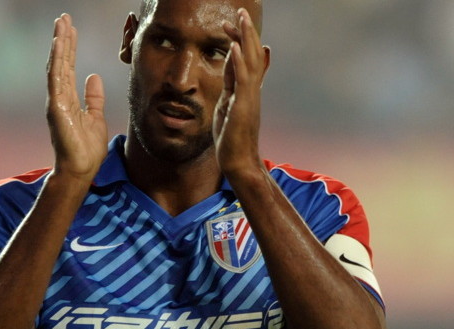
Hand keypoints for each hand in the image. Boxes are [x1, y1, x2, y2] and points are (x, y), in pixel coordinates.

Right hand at [46, 14, 107, 181]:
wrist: (81, 169)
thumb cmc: (87, 149)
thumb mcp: (96, 117)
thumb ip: (93, 97)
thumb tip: (93, 76)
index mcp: (68, 99)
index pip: (68, 67)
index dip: (69, 47)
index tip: (71, 28)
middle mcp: (59, 97)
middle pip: (61, 62)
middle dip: (63, 39)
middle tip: (64, 17)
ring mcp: (56, 101)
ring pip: (57, 66)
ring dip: (59, 44)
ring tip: (61, 23)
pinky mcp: (56, 107)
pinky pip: (56, 79)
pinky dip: (57, 61)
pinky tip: (59, 44)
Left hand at [213, 8, 269, 178]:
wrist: (239, 161)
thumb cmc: (232, 137)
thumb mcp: (229, 106)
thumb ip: (231, 86)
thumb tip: (230, 67)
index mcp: (246, 89)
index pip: (245, 58)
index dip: (239, 39)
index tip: (230, 23)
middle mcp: (252, 89)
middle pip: (251, 54)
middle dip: (246, 31)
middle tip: (241, 10)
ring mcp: (249, 97)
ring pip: (249, 62)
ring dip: (244, 38)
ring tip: (241, 17)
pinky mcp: (243, 106)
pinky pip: (241, 80)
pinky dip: (237, 61)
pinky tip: (232, 46)